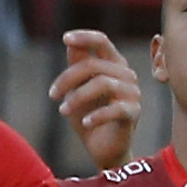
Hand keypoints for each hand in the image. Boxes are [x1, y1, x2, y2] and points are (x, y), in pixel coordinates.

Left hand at [54, 26, 147, 164]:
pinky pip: (115, 109)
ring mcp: (133, 93)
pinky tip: (85, 123)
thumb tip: (70, 42)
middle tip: (52, 95)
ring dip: (77, 97)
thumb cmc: (89, 115)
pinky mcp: (134, 112)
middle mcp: (127, 75)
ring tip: (62, 111)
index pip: (102, 42)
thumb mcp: (77, 88)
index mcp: (114, 64)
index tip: (65, 38)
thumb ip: (77, 65)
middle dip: (67, 78)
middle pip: (94, 65)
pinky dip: (96, 115)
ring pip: (102, 83)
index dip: (85, 37)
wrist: (102, 149)